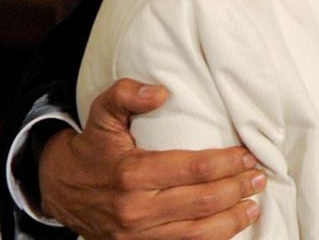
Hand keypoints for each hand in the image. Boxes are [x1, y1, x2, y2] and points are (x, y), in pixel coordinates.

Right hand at [39, 77, 263, 238]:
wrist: (59, 188)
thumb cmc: (92, 146)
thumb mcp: (102, 112)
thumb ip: (128, 94)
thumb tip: (161, 92)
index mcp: (133, 173)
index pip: (195, 170)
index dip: (229, 163)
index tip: (249, 155)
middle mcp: (136, 210)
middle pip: (203, 202)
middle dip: (238, 189)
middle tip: (260, 177)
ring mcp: (135, 236)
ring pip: (197, 234)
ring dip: (232, 220)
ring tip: (254, 205)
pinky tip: (230, 227)